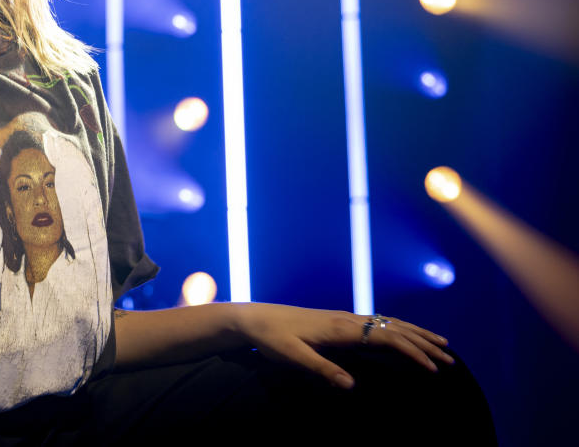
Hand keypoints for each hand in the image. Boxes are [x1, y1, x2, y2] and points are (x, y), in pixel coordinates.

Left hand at [233, 303, 454, 388]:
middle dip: (424, 342)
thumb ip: (322, 370)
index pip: (386, 338)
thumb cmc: (271, 338)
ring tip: (440, 344)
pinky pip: (376, 323)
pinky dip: (398, 329)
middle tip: (451, 358)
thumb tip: (352, 386)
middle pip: (394, 328)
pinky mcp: (338, 321)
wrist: (254, 318)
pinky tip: (404, 335)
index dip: (412, 352)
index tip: (433, 369)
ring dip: (416, 333)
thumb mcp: (293, 357)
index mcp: (340, 328)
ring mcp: (343, 318)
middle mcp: (346, 319)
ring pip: (388, 323)